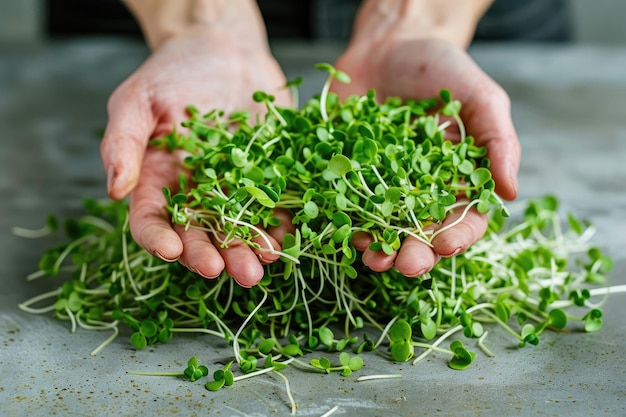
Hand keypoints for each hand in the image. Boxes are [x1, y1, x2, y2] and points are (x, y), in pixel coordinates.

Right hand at [100, 31, 290, 286]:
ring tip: (257, 266)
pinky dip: (278, 228)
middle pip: (198, 234)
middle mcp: (195, 193)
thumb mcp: (138, 100)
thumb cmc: (174, 71)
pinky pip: (273, 210)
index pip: (152, 219)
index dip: (158, 239)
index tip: (171, 250)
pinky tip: (282, 242)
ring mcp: (233, 189)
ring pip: (237, 230)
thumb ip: (123, 142)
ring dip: (246, 251)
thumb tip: (115, 188)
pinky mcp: (267, 178)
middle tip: (220, 270)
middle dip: (208, 255)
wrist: (225, 49)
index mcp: (158, 180)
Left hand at [332, 36, 519, 276]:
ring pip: (380, 227)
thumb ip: (499, 142)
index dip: (458, 236)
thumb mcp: (481, 97)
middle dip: (415, 253)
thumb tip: (511, 193)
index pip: (464, 218)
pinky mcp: (346, 172)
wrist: (390, 42)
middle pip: (420, 232)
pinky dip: (342, 221)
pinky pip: (343, 202)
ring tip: (372, 260)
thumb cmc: (442, 67)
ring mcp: (380, 183)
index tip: (448, 245)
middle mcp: (418, 189)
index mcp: (456, 178)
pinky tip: (343, 232)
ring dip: (378, 248)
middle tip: (408, 265)